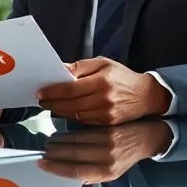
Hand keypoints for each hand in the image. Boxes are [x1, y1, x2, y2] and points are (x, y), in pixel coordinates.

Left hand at [36, 58, 171, 124]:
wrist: (145, 95)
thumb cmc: (122, 77)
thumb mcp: (102, 63)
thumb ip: (80, 67)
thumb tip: (60, 69)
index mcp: (101, 81)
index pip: (69, 89)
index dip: (52, 91)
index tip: (41, 92)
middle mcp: (103, 99)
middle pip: (69, 104)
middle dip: (52, 103)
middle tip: (42, 101)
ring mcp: (105, 113)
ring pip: (74, 115)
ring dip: (59, 111)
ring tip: (50, 106)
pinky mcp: (106, 123)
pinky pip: (83, 121)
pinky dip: (71, 117)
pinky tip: (64, 112)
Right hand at [38, 121, 173, 183]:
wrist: (144, 139)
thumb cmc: (125, 158)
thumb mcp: (112, 174)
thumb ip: (92, 176)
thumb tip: (70, 176)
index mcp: (106, 173)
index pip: (75, 171)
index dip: (56, 168)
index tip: (43, 164)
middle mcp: (106, 159)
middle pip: (72, 155)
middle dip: (53, 154)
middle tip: (42, 152)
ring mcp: (107, 143)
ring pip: (74, 142)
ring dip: (58, 142)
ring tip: (49, 143)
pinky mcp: (106, 130)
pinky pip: (82, 132)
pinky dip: (68, 134)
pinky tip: (61, 135)